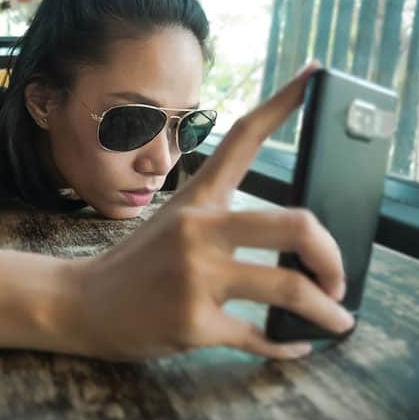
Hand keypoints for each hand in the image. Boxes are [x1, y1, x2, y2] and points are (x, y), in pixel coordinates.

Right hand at [74, 62, 353, 360]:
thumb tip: (294, 240)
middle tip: (339, 278)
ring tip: (337, 321)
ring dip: (326, 312)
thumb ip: (225, 224)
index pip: (244, 138)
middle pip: (296, 223)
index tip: (318, 73)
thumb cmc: (135, 267)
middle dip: (332, 257)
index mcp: (197, 200)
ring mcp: (196, 277)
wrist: (78, 304)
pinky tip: (296, 345)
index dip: (285, 102)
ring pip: (289, 288)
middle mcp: (199, 230)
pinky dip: (287, 346)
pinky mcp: (193, 323)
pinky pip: (260, 337)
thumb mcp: (172, 225)